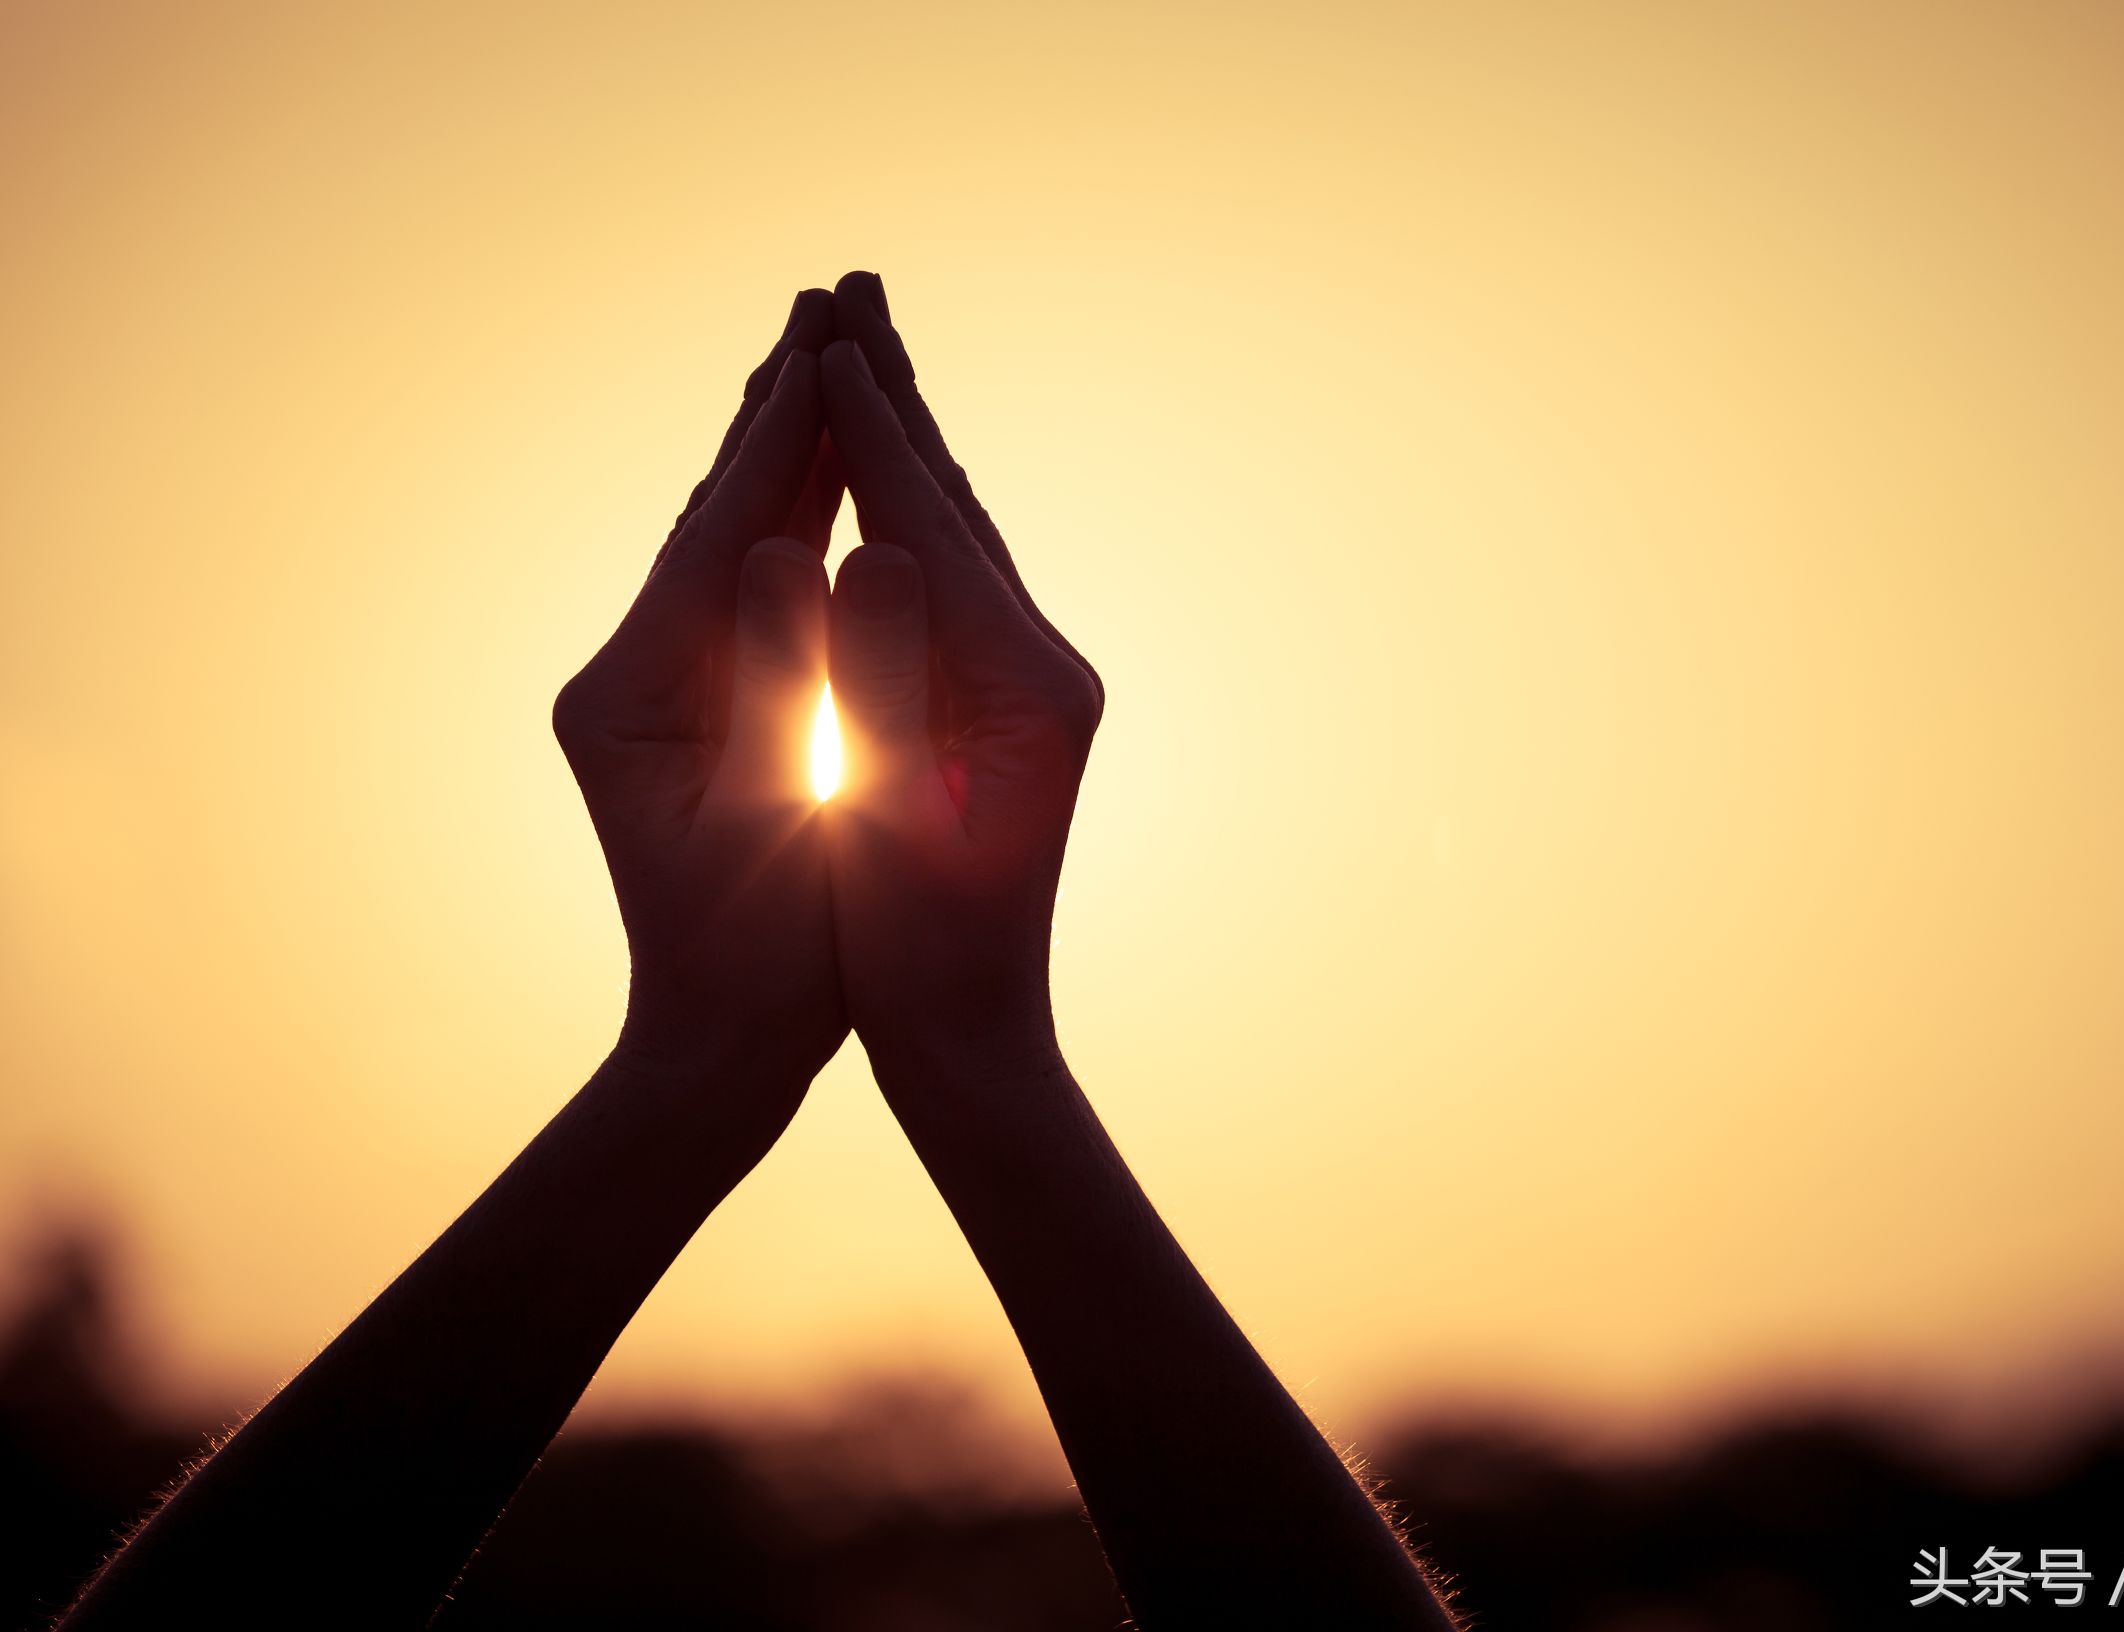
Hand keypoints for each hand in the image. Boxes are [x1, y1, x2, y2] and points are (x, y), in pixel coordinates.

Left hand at [552, 289, 847, 1137]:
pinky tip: (830, 467)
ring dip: (785, 445)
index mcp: (630, 696)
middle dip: (775, 408)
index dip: (778, 437)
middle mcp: (627, 672)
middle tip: (823, 296)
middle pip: (713, 514)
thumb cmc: (763, 963)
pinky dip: (795, 516)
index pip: (715, 537)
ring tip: (827, 351)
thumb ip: (782, 684)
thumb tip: (791, 549)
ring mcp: (656, 685)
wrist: (723, 1044)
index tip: (829, 339)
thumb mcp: (774, 825)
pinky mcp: (693, 701)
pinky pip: (753, 587)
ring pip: (733, 539)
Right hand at [819, 273, 1104, 1076]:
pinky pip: (945, 582)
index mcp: (1028, 688)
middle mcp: (1047, 668)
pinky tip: (879, 478)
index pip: (932, 530)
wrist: (975, 1036)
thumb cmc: (919, 953)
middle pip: (955, 506)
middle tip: (853, 287)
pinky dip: (905, 514)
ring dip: (906, 442)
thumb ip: (875, 683)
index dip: (869, 435)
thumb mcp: (891, 819)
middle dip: (899, 398)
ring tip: (864, 352)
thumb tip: (860, 547)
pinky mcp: (1004, 705)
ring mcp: (1031, 684)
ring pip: (954, 534)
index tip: (817, 341)